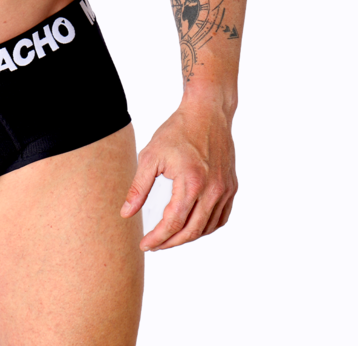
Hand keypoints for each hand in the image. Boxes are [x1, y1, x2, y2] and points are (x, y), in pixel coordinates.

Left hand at [120, 100, 237, 250]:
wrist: (207, 112)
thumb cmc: (177, 131)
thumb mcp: (150, 157)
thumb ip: (138, 188)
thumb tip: (126, 214)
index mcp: (191, 183)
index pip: (173, 223)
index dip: (157, 238)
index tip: (145, 245)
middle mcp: (212, 190)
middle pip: (191, 231)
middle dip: (170, 243)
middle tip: (155, 245)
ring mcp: (225, 190)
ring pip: (207, 227)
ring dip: (188, 237)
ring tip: (170, 237)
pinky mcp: (232, 187)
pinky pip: (221, 218)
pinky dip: (206, 227)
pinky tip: (192, 226)